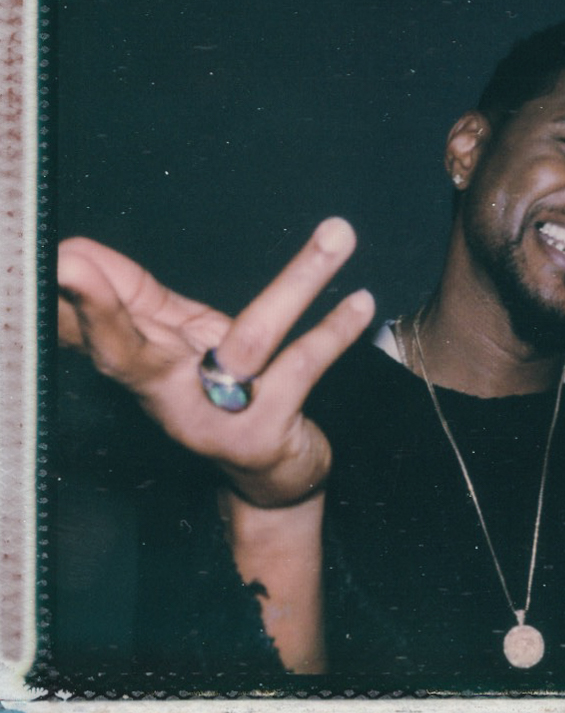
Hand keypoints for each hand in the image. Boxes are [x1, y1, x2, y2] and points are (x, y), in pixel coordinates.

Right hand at [57, 218, 374, 507]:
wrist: (271, 478)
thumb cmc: (218, 391)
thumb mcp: (177, 342)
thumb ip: (135, 297)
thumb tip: (73, 249)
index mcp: (141, 368)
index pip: (94, 329)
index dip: (74, 298)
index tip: (55, 261)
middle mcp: (165, 398)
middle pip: (126, 351)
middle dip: (98, 309)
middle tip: (71, 262)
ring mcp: (214, 419)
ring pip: (250, 338)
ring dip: (298, 281)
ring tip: (339, 234)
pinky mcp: (263, 434)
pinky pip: (302, 368)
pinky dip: (334, 332)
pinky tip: (361, 303)